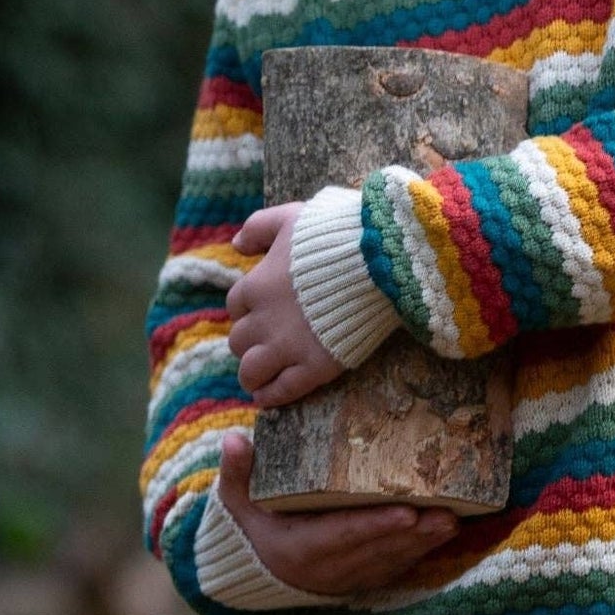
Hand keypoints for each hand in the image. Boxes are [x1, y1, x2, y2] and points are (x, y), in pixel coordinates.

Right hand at [214, 431, 458, 595]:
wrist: (252, 569)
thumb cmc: (249, 525)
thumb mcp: (237, 500)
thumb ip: (237, 471)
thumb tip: (235, 438)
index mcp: (299, 549)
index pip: (343, 535)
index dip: (376, 525)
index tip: (407, 512)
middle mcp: (326, 570)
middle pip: (376, 550)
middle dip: (413, 533)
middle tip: (447, 513)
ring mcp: (345, 579)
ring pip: (390, 561)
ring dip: (423, 543)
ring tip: (452, 520)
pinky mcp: (358, 580)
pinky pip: (392, 568)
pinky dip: (417, 553)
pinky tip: (442, 535)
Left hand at [226, 202, 345, 408]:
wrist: (379, 262)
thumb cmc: (337, 233)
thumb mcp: (291, 216)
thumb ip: (258, 227)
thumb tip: (236, 245)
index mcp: (257, 285)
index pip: (236, 306)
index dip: (247, 310)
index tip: (262, 312)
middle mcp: (265, 321)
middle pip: (238, 341)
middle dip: (249, 342)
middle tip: (266, 342)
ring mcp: (288, 347)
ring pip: (249, 371)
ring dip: (251, 374)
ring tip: (259, 377)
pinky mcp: (315, 367)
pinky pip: (281, 391)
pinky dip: (270, 397)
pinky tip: (267, 397)